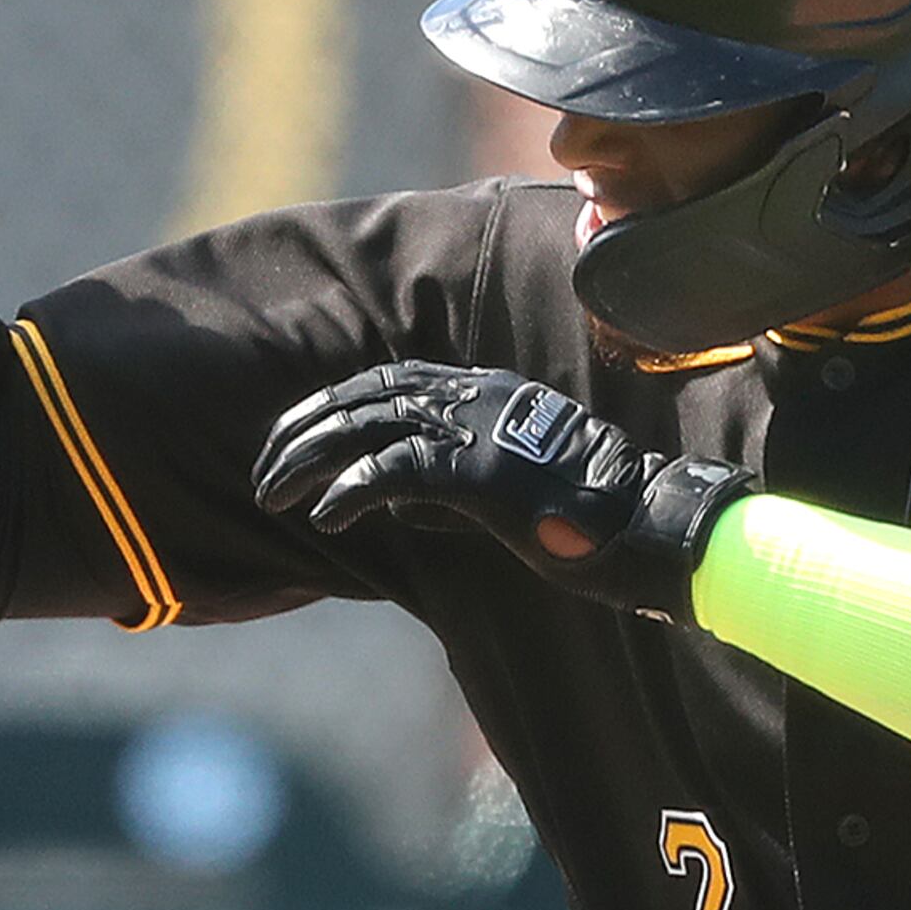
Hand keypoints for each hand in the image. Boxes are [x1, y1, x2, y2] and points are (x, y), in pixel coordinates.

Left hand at [250, 361, 753, 620]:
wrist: (647, 528)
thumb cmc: (586, 517)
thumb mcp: (507, 491)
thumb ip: (449, 488)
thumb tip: (396, 506)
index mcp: (482, 390)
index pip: (385, 381)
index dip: (329, 408)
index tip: (290, 439)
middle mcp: (474, 395)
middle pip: (362, 396)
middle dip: (301, 431)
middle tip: (263, 472)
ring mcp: (478, 428)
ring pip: (366, 426)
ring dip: (308, 459)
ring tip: (271, 494)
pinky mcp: (480, 472)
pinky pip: (394, 471)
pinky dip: (350, 490)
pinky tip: (321, 514)